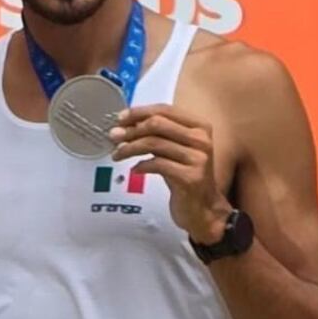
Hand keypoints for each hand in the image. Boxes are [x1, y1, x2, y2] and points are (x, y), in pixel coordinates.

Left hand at [109, 105, 231, 243]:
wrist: (203, 209)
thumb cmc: (184, 176)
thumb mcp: (173, 150)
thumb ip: (156, 135)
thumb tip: (124, 125)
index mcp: (200, 127)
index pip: (164, 110)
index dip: (139, 112)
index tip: (120, 118)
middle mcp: (201, 139)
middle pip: (157, 124)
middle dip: (131, 129)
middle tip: (114, 137)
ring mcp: (198, 159)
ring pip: (154, 143)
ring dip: (130, 148)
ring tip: (117, 154)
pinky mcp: (190, 177)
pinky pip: (157, 164)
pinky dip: (141, 165)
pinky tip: (135, 170)